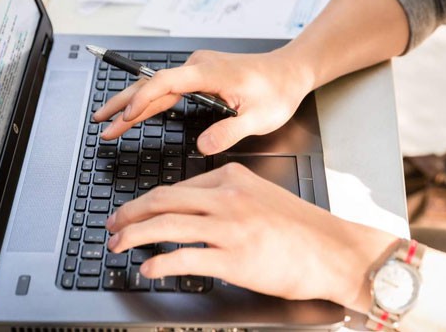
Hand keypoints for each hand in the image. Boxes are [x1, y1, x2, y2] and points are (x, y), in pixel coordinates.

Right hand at [93, 48, 314, 154]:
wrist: (290, 72)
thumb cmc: (278, 90)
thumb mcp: (260, 117)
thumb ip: (229, 131)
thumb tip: (202, 146)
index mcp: (210, 72)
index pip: (166, 83)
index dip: (144, 100)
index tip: (127, 116)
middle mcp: (199, 67)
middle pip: (152, 84)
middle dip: (124, 103)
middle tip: (101, 121)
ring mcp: (198, 70)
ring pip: (156, 87)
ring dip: (132, 104)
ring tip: (108, 121)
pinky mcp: (200, 76)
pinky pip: (167, 89)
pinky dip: (148, 102)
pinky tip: (135, 113)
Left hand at [105, 162, 397, 309]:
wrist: (333, 251)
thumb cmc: (302, 229)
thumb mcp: (262, 196)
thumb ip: (228, 197)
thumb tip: (194, 210)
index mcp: (233, 178)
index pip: (177, 186)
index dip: (147, 201)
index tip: (133, 211)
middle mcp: (227, 198)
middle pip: (163, 200)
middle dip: (130, 213)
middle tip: (112, 224)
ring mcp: (229, 228)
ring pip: (167, 225)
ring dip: (134, 235)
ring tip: (118, 244)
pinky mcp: (234, 258)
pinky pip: (184, 257)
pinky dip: (159, 262)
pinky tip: (147, 268)